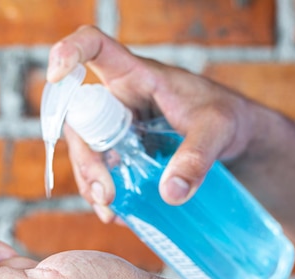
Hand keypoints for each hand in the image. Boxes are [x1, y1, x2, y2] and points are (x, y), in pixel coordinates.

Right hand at [47, 26, 256, 218]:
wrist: (237, 140)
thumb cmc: (228, 118)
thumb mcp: (217, 130)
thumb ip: (197, 157)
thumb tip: (170, 193)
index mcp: (136, 76)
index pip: (95, 48)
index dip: (70, 52)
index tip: (57, 73)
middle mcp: (119, 100)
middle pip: (80, 121)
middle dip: (86, 160)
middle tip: (105, 194)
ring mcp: (118, 129)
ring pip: (86, 153)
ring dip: (90, 183)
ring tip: (110, 211)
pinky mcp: (124, 154)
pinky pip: (103, 173)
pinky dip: (106, 196)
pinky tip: (119, 215)